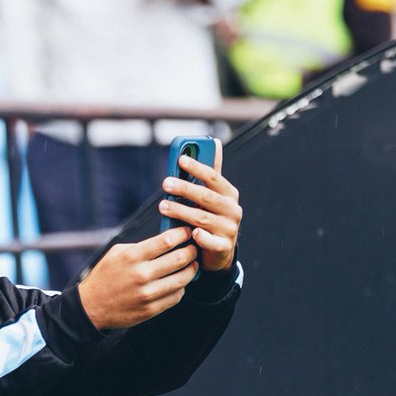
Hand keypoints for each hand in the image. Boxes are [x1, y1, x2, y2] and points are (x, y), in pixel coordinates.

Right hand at [77, 229, 200, 330]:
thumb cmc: (104, 277)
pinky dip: (181, 288)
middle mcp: (141, 274)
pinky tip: (177, 283)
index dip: (182, 234)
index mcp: (132, 257)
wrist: (91, 307)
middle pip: (180, 258)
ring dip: (191, 270)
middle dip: (192, 251)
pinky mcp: (150, 309)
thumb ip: (140, 246)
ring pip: (183, 279)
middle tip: (194, 248)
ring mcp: (147, 294)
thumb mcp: (116, 253)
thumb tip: (166, 239)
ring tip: (191, 265)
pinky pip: (176, 296)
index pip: (167, 241)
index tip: (187, 232)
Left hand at [158, 142, 241, 272]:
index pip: (213, 177)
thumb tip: (216, 143)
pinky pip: (211, 241)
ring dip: (181, 211)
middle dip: (185, 188)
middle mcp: (232, 210)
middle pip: (206, 197)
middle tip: (165, 183)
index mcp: (229, 194)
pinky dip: (202, 237)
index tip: (180, 159)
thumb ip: (212, 173)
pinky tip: (191, 233)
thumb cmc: (212, 219)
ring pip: (202, 218)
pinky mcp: (224, 247)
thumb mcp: (213, 197)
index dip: (197, 167)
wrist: (220, 253)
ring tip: (162, 206)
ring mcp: (229, 229)